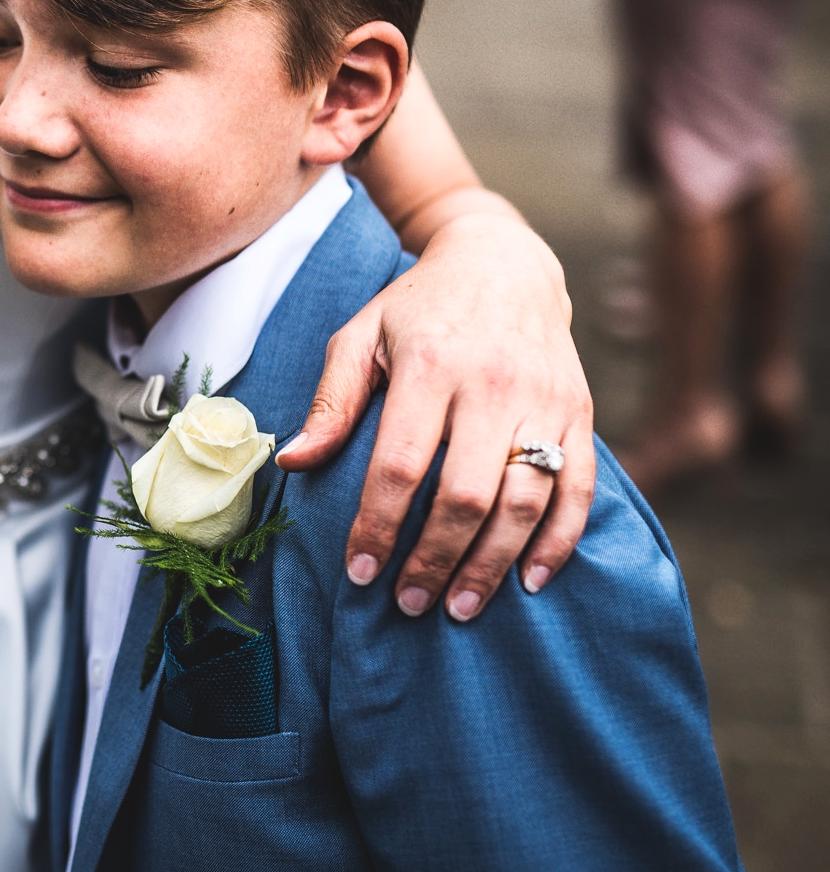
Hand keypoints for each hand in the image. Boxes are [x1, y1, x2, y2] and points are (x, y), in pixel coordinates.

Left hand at [278, 210, 596, 619]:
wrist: (504, 262)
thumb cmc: (418, 307)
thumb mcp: (360, 336)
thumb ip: (331, 402)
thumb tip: (291, 463)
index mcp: (429, 365)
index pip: (401, 464)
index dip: (378, 524)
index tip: (359, 571)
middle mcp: (493, 385)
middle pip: (467, 493)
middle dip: (435, 559)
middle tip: (407, 603)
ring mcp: (544, 401)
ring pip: (526, 500)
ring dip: (493, 564)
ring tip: (460, 608)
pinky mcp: (580, 412)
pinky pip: (578, 489)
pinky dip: (559, 541)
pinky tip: (530, 581)